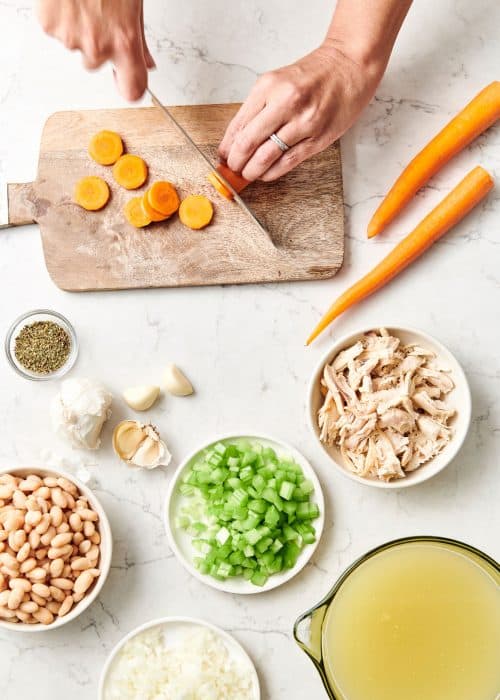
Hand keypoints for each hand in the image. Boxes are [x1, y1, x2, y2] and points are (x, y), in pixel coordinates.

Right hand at [37, 0, 154, 100]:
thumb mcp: (133, 7)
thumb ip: (139, 40)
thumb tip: (147, 62)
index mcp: (124, 41)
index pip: (132, 89)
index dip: (130, 88)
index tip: (127, 82)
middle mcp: (97, 46)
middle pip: (96, 65)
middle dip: (97, 45)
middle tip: (98, 15)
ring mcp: (71, 38)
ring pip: (75, 46)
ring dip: (78, 29)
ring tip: (83, 1)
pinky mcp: (49, 25)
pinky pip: (55, 30)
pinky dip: (59, 17)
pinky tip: (68, 0)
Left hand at [218, 41, 381, 181]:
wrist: (349, 66)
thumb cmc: (314, 75)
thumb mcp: (278, 81)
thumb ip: (258, 107)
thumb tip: (237, 139)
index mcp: (269, 86)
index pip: (238, 125)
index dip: (226, 147)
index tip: (223, 157)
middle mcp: (285, 102)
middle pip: (248, 142)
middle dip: (236, 162)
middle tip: (233, 170)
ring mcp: (303, 122)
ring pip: (266, 156)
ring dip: (252, 171)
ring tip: (248, 174)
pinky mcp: (317, 138)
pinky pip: (287, 162)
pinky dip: (272, 172)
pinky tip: (265, 174)